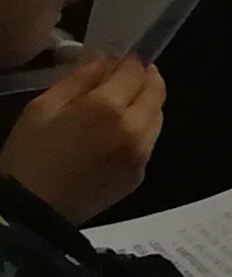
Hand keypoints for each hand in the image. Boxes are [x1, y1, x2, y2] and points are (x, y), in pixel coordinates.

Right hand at [0, 53, 162, 221]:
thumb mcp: (41, 109)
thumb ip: (78, 80)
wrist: (32, 214)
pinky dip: (139, 131)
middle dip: (143, 79)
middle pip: (156, 90)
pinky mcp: (139, 176)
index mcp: (109, 108)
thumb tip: (105, 62)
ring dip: (144, 105)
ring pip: (157, 116)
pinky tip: (114, 138)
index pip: (135, 70)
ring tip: (118, 109)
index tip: (115, 62)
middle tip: (123, 79)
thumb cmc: (30, 157)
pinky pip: (148, 142)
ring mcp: (141, 154)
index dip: (126, 62)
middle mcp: (135, 128)